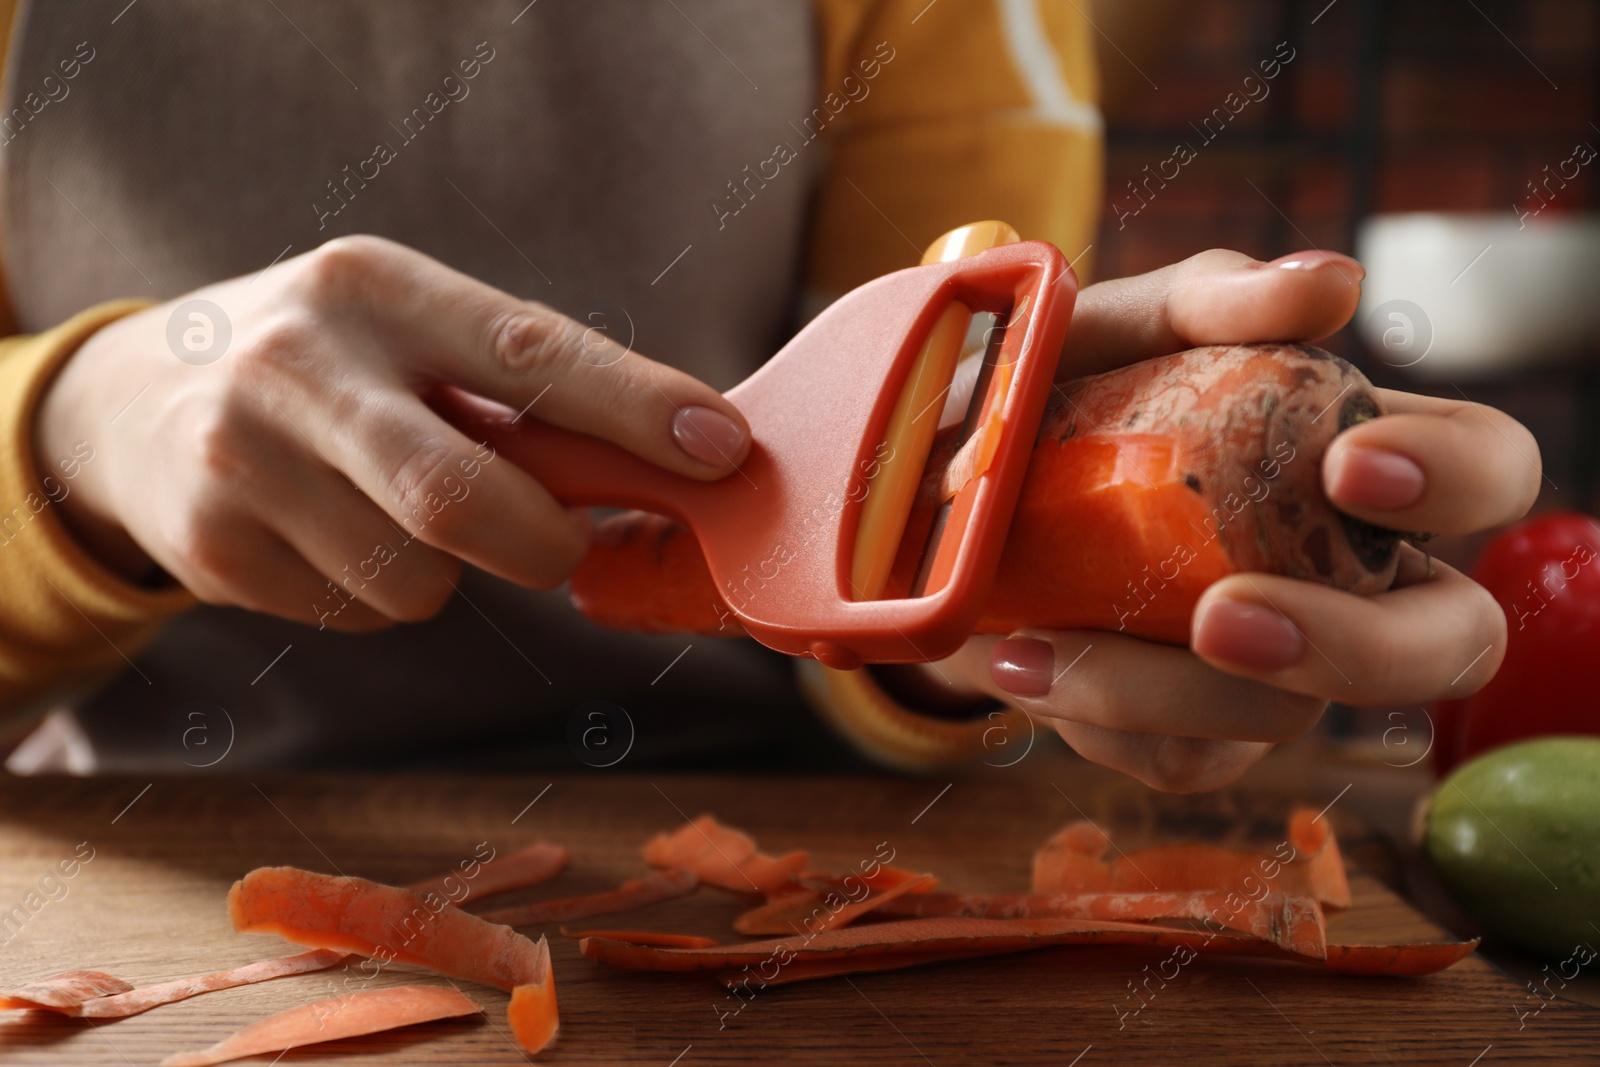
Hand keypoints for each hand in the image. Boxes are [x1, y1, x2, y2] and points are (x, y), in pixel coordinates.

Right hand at [36, 235, 750, 630]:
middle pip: (462, 498)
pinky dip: (383, 596)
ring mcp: (242, 460)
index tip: (723, 448)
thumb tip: (678, 453)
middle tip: (557, 542)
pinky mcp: (213, 547)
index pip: (529, 351)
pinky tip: (336, 538)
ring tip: (401, 515)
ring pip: (418, 579)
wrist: (133, 399)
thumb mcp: (406, 330)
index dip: (635, 407)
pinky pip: (360, 614)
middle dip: (541, 543)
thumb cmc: (329, 364)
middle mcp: (300, 364)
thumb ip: (519, 387)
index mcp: (375, 286)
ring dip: (449, 572)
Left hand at [924, 249, 1539, 791]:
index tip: (1346, 465)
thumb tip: (1331, 285)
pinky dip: (1095, 717)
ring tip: (1036, 644)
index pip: (1487, 465)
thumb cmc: (1046, 396)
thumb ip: (1207, 300)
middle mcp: (1344, 572)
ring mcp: (1278, 670)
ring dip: (1161, 691)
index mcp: (1354, 455)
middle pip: (1454, 640)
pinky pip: (1182, 760)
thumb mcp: (1106, 332)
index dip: (1457, 476)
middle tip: (1223, 617)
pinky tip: (1017, 662)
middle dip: (1360, 649)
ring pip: (1290, 720)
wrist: (934, 495)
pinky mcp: (1199, 738)